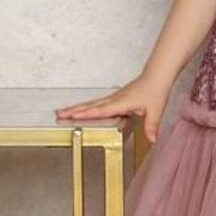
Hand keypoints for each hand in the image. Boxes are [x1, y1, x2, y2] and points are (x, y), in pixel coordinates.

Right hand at [54, 75, 169, 143]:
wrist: (156, 76)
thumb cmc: (155, 89)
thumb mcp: (155, 110)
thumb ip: (151, 125)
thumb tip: (152, 140)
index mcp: (122, 102)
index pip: (102, 110)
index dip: (87, 113)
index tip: (73, 115)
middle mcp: (115, 99)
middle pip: (91, 105)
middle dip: (74, 110)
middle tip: (59, 114)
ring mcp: (113, 97)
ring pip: (92, 104)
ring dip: (77, 108)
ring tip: (62, 112)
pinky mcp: (115, 98)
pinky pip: (97, 103)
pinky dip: (86, 107)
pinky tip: (80, 110)